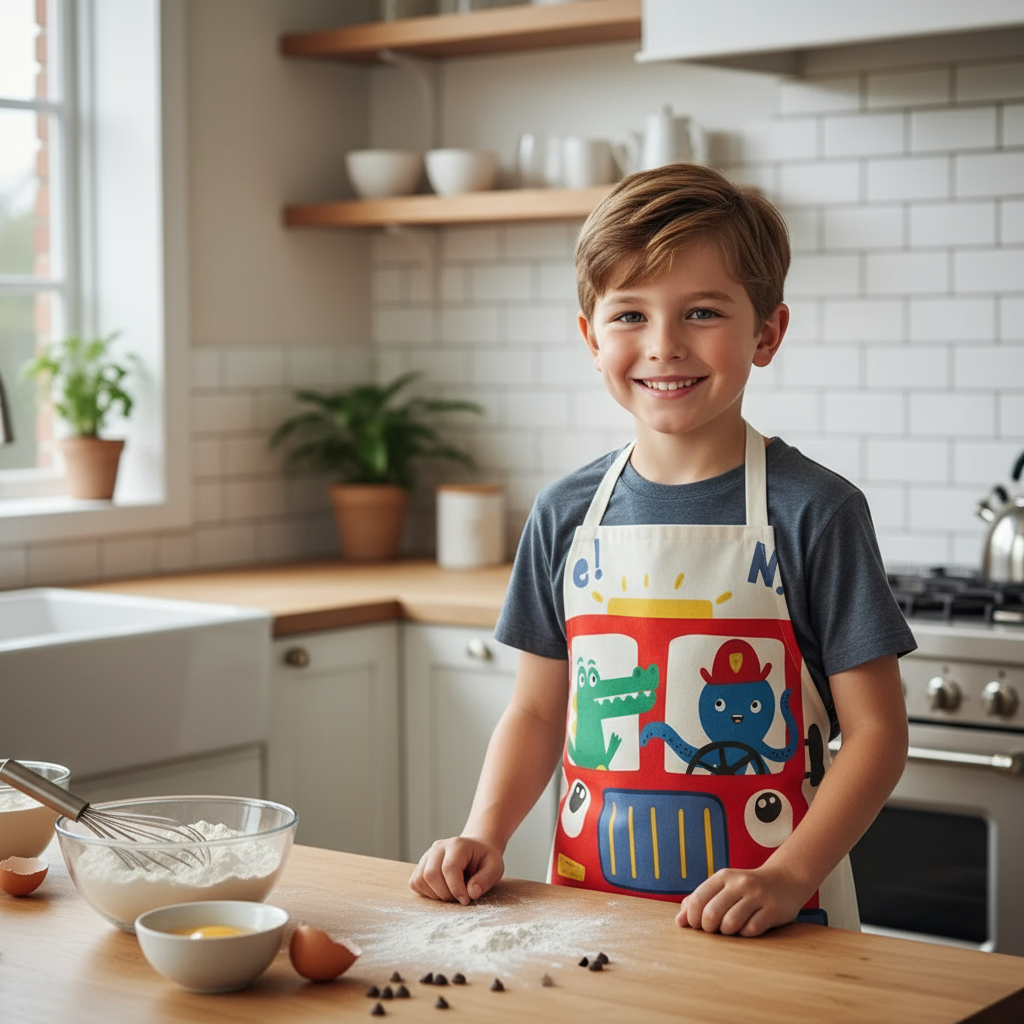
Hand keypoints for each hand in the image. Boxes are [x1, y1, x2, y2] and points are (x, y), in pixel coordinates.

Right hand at [408, 836, 504, 905]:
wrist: (476, 849)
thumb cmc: (485, 859)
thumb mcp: (494, 867)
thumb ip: (485, 880)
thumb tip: (471, 893)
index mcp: (457, 845)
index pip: (449, 868)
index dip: (456, 888)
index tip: (466, 900)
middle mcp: (439, 847)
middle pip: (431, 874)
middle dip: (445, 894)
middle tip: (460, 898)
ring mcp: (427, 855)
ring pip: (420, 880)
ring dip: (435, 895)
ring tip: (451, 893)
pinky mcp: (421, 865)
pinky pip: (415, 883)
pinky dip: (426, 893)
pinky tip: (442, 891)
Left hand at [675, 865, 810, 936]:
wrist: (785, 880)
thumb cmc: (746, 888)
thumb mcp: (722, 887)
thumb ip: (699, 900)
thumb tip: (679, 921)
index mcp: (723, 876)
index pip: (698, 899)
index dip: (692, 918)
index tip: (696, 926)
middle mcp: (739, 883)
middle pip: (712, 913)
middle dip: (708, 928)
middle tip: (713, 929)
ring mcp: (758, 896)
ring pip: (731, 923)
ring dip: (727, 932)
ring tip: (730, 928)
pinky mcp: (773, 909)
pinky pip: (751, 929)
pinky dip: (745, 933)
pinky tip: (748, 927)